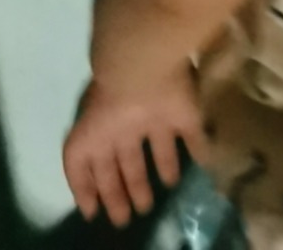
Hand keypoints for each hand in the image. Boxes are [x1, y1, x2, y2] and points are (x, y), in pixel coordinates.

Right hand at [63, 71, 209, 226]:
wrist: (141, 70)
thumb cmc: (110, 109)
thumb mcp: (82, 141)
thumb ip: (78, 169)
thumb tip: (86, 207)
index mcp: (104, 130)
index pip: (98, 161)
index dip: (95, 186)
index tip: (97, 212)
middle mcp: (129, 124)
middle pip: (130, 160)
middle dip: (132, 186)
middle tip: (138, 212)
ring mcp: (157, 117)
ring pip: (161, 147)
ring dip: (166, 167)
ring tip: (169, 187)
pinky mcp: (185, 114)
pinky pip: (194, 135)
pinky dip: (200, 150)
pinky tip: (205, 166)